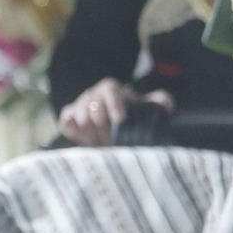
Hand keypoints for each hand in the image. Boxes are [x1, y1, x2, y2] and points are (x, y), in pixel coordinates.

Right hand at [56, 78, 172, 146]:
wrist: (111, 125)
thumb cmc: (130, 116)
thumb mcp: (146, 108)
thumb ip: (158, 103)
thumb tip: (167, 105)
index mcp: (111, 90)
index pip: (110, 89)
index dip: (114, 103)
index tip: (121, 119)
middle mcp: (93, 95)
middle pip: (92, 102)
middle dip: (102, 122)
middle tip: (111, 138)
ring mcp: (79, 106)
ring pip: (79, 113)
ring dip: (90, 130)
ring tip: (100, 143)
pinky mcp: (69, 118)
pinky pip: (66, 121)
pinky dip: (73, 130)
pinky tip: (85, 139)